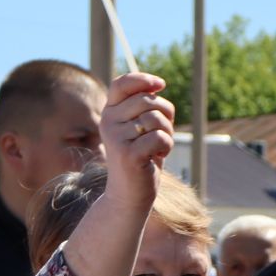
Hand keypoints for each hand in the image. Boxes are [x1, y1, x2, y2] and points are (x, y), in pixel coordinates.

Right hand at [97, 70, 175, 210]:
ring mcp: (116, 138)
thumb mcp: (140, 127)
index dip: (143, 79)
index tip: (160, 85)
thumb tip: (157, 85)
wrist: (129, 195)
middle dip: (165, 115)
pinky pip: (160, 137)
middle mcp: (108, 122)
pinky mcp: (128, 154)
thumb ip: (144, 106)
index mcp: (109, 112)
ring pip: (156, 118)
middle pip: (148, 100)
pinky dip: (167, 147)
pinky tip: (157, 158)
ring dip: (167, 133)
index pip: (122, 84)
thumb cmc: (140, 157)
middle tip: (162, 134)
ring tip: (158, 148)